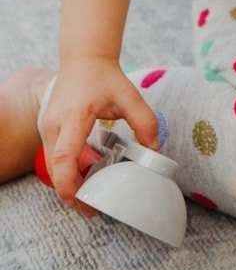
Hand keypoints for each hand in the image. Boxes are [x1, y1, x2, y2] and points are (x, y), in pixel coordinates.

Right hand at [40, 58, 157, 216]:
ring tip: (91, 197)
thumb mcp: (129, 95)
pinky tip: (87, 177)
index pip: (64, 157)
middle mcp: (54, 126)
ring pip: (51, 167)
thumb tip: (154, 149)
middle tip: (91, 210)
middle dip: (70, 193)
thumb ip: (145, 121)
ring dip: (68, 184)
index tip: (79, 200)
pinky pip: (54, 158)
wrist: (83, 59)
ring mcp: (47, 129)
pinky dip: (67, 171)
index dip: (69, 182)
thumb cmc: (104, 77)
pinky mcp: (49, 131)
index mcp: (72, 118)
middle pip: (54, 170)